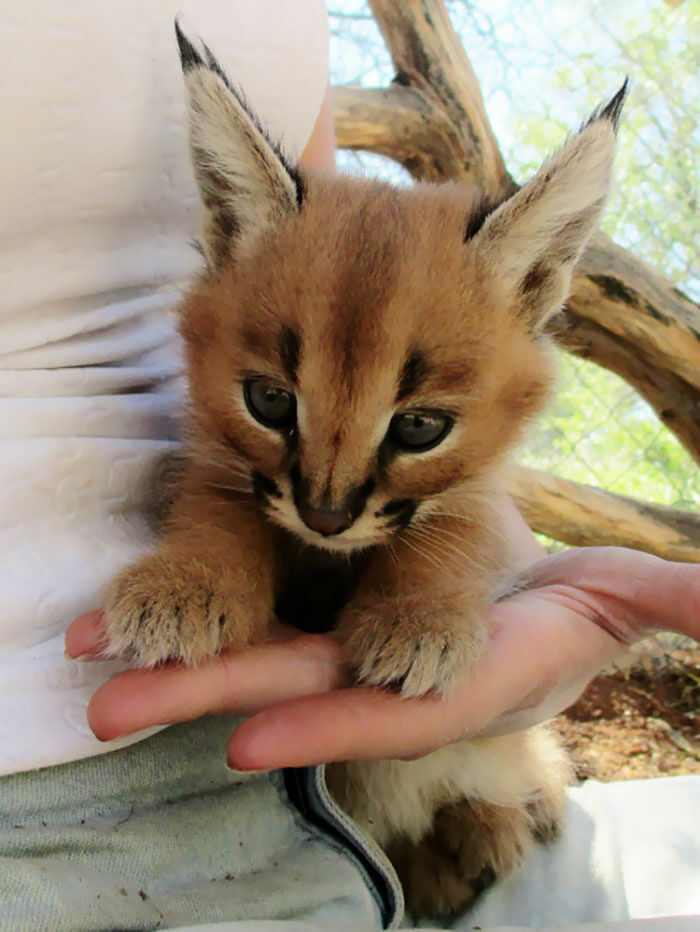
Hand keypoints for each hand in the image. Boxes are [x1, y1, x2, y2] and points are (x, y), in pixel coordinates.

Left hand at [65, 547, 698, 769]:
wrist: (535, 606)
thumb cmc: (583, 606)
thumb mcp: (630, 599)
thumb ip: (676, 605)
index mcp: (465, 675)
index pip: (396, 707)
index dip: (334, 721)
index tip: (254, 738)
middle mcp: (399, 676)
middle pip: (299, 687)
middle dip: (210, 696)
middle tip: (114, 706)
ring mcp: (359, 652)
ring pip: (265, 656)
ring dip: (183, 663)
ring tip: (97, 667)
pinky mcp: (335, 622)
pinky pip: (265, 625)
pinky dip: (205, 627)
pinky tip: (144, 625)